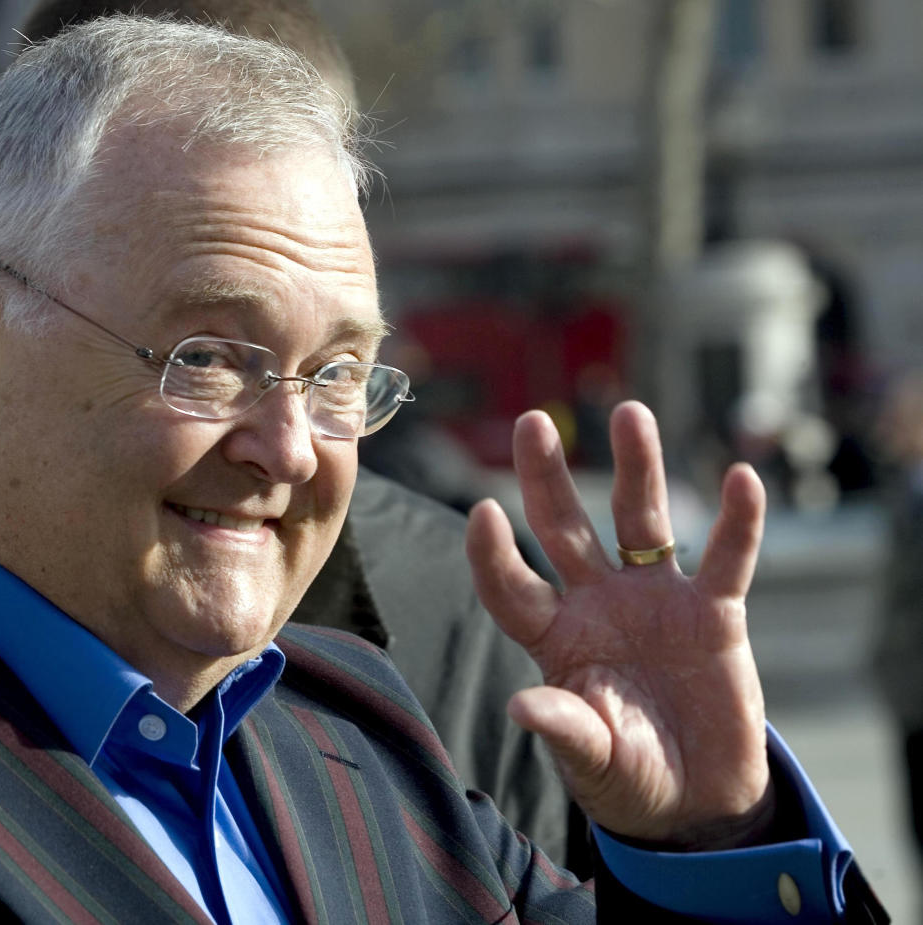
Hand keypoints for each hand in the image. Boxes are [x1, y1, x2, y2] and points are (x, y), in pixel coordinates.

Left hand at [466, 401, 773, 847]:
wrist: (698, 796)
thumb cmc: (630, 775)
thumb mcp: (594, 758)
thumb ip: (565, 728)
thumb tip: (519, 707)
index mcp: (556, 638)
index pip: (512, 586)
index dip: (494, 553)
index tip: (481, 510)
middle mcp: (598, 604)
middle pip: (564, 528)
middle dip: (545, 477)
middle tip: (530, 423)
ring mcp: (655, 601)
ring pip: (641, 521)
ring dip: (637, 468)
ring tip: (629, 413)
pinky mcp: (714, 613)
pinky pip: (728, 559)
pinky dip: (738, 522)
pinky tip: (739, 478)